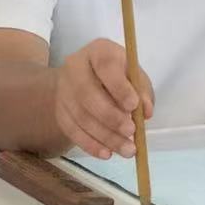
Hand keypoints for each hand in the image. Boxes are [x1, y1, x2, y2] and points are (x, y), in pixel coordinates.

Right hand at [54, 39, 154, 160]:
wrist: (84, 80)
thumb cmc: (118, 77)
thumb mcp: (134, 75)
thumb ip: (142, 90)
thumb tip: (144, 112)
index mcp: (98, 51)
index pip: (105, 65)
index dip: (119, 86)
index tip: (133, 106)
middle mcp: (75, 66)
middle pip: (87, 93)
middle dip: (111, 116)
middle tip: (131, 131)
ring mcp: (64, 89)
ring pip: (81, 116)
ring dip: (106, 136)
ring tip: (128, 150)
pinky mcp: (59, 110)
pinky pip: (72, 130)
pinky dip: (90, 144)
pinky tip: (107, 153)